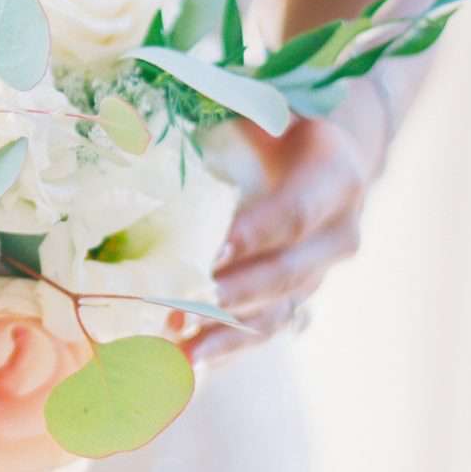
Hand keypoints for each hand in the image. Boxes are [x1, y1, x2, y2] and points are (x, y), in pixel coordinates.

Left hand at [185, 111, 381, 365]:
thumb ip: (218, 109)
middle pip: (288, 274)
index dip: (256, 236)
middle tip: (180, 315)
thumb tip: (131, 118)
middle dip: (234, 298)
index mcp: (335, 178)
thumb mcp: (265, 103)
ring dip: (229, 338)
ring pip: (280, 313)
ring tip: (180, 356)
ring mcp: (323, 273)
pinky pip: (269, 329)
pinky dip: (230, 350)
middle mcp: (339, 234)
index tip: (210, 257)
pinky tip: (189, 368)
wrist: (336, 150)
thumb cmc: (283, 119)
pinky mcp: (302, 297)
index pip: (296, 214)